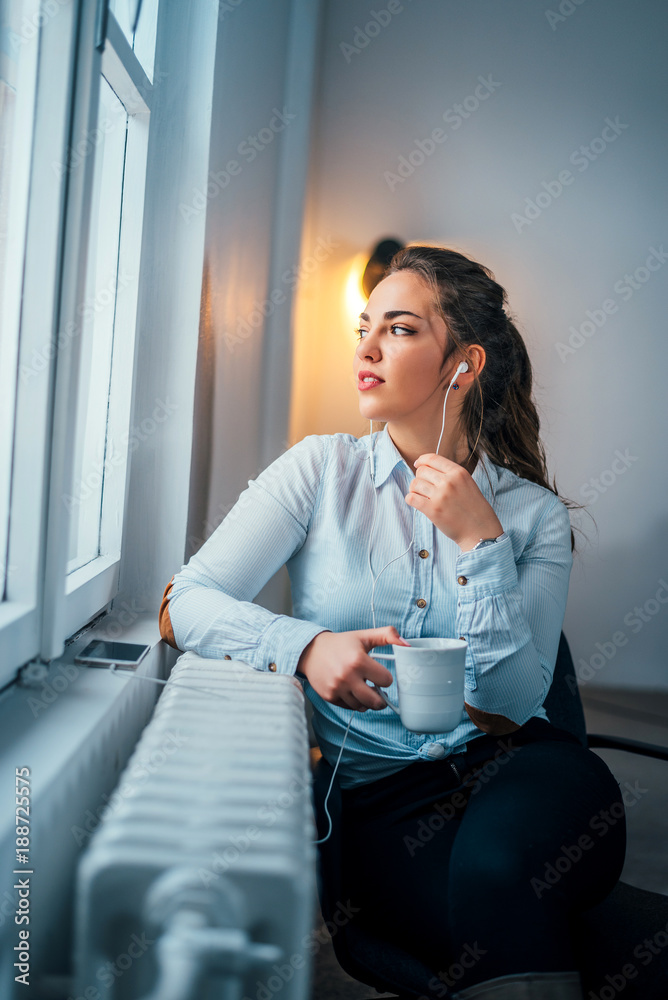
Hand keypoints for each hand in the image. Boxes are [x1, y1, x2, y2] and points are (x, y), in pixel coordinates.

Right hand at [296, 627, 410, 710]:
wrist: (311, 651)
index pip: (386, 681)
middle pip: (375, 701)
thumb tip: (407, 644)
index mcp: (358, 661)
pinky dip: (353, 702)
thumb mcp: (364, 636)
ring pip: (362, 706)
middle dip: (380, 698)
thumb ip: (387, 635)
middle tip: (379, 691)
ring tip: (364, 689)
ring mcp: (337, 688)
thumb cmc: (341, 643)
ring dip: (366, 701)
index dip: (386, 678)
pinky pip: (349, 707)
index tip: (381, 675)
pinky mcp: (329, 696)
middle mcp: (347, 676)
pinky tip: (352, 691)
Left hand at [405, 453, 502, 550]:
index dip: (421, 461)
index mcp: (459, 472)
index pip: (432, 458)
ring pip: (415, 484)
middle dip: (419, 478)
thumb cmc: (474, 509)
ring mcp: (441, 495)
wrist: (480, 530)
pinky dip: (410, 499)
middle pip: (421, 471)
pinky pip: (411, 498)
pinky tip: (417, 503)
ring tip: (421, 496)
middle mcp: (449, 481)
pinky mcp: (433, 510)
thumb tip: (427, 468)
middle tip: (424, 488)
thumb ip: (451, 475)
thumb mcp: (467, 484)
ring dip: (414, 489)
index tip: (417, 465)